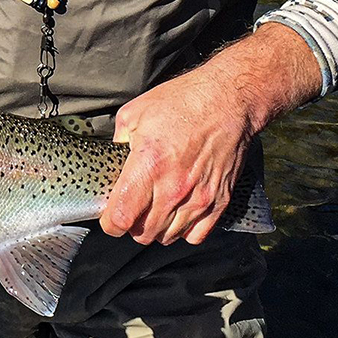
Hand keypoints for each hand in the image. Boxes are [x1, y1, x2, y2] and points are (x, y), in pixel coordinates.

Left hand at [101, 69, 251, 246]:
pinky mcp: (219, 201)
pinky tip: (178, 212)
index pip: (120, 218)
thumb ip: (118, 143)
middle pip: (143, 234)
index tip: (109, 214)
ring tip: (155, 208)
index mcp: (148, 166)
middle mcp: (173, 188)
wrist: (228, 100)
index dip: (109, 222)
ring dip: (156, 228)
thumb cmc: (182, 102)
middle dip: (131, 225)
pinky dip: (183, 230)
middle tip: (132, 208)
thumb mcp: (134, 113)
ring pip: (167, 237)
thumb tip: (113, 162)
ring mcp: (199, 198)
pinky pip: (195, 235)